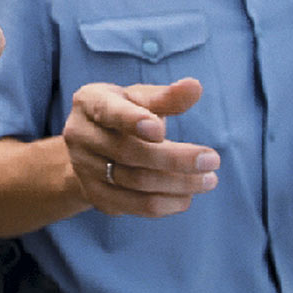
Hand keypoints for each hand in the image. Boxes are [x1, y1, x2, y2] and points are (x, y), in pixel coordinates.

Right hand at [62, 77, 219, 217]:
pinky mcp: (95, 195)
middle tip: (213, 160)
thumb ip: (166, 96)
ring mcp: (84, 168)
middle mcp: (79, 135)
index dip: (133, 121)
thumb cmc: (123, 112)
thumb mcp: (138, 98)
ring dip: (177, 184)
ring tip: (209, 179)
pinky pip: (134, 205)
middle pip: (129, 152)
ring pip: (135, 182)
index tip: (161, 130)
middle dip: (175, 159)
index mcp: (89, 101)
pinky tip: (187, 196)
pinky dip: (166, 204)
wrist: (91, 146)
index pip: (110, 112)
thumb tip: (195, 87)